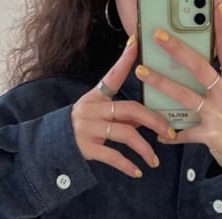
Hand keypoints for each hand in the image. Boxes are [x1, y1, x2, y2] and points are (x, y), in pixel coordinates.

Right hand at [71, 33, 177, 178]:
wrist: (52, 147)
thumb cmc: (81, 130)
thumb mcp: (96, 115)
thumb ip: (120, 115)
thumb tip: (146, 121)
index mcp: (96, 98)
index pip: (112, 76)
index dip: (124, 60)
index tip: (135, 43)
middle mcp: (92, 110)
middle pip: (130, 110)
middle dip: (154, 121)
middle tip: (169, 132)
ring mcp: (89, 128)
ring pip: (126, 134)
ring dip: (144, 148)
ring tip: (154, 161)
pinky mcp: (87, 148)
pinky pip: (114, 156)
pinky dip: (128, 165)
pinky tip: (138, 172)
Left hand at [140, 0, 221, 171]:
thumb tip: (200, 62)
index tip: (215, 8)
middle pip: (200, 68)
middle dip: (178, 51)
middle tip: (159, 37)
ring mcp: (217, 115)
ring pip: (185, 96)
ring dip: (162, 83)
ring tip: (143, 73)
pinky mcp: (209, 135)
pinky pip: (185, 133)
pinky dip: (171, 134)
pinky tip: (159, 134)